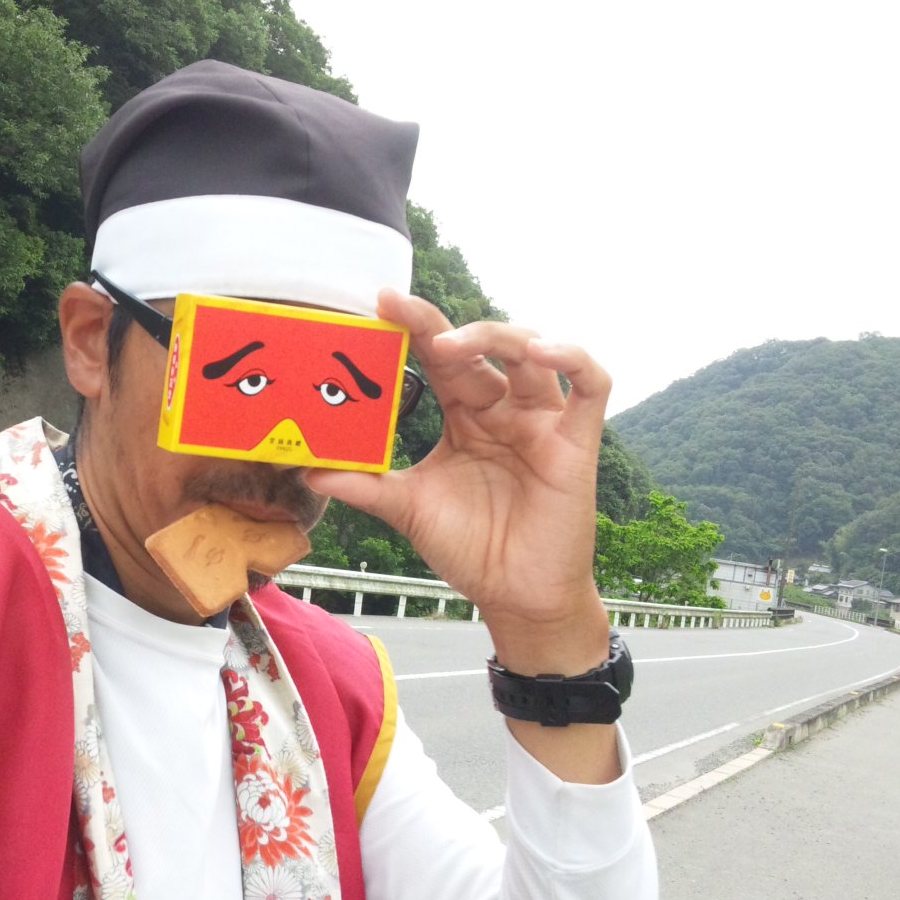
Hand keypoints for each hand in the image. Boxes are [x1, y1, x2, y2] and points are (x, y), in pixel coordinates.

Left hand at [305, 288, 610, 676]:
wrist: (514, 596)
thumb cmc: (471, 548)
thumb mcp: (408, 509)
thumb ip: (364, 486)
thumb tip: (308, 470)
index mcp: (466, 416)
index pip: (440, 358)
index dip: (416, 326)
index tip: (381, 303)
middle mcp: (504, 408)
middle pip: (481, 346)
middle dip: (443, 326)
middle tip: (403, 314)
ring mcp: (542, 421)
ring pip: (531, 351)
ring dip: (495, 335)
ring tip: (453, 344)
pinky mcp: (577, 440)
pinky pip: (591, 384)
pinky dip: (572, 357)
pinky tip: (541, 351)